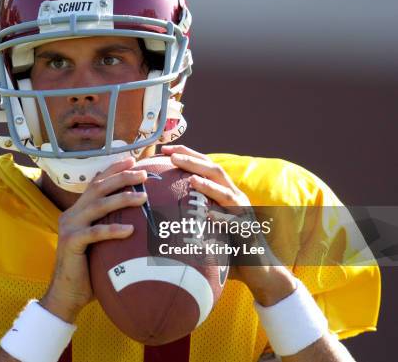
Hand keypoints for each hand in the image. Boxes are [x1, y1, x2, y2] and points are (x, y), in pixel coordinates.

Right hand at [40, 157, 147, 322]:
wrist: (67, 294)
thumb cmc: (88, 270)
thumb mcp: (100, 244)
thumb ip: (110, 227)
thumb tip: (140, 220)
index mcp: (78, 211)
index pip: (95, 183)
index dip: (113, 170)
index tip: (133, 161)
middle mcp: (71, 215)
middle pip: (98, 188)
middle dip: (121, 178)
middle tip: (143, 174)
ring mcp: (69, 227)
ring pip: (97, 206)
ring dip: (121, 199)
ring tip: (142, 197)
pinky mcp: (70, 243)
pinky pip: (94, 233)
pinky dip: (112, 230)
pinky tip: (130, 230)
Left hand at [161, 145, 296, 305]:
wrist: (258, 270)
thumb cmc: (227, 247)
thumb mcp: (206, 225)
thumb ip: (192, 212)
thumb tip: (159, 206)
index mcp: (224, 193)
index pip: (205, 167)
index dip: (187, 154)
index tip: (164, 149)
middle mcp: (236, 198)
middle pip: (215, 171)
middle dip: (193, 160)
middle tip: (171, 155)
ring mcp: (244, 214)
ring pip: (227, 193)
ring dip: (208, 185)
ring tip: (190, 178)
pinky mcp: (249, 232)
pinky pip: (236, 223)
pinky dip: (223, 217)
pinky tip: (210, 214)